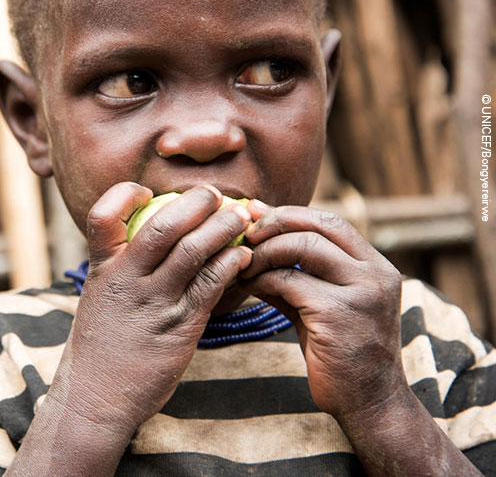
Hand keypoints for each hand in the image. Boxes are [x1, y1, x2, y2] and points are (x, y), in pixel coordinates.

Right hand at [48, 182, 252, 434]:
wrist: (96, 397)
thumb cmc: (102, 344)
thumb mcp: (100, 296)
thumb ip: (122, 266)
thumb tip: (157, 235)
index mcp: (101, 268)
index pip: (103, 214)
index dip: (126, 194)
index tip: (150, 193)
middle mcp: (126, 280)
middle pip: (163, 226)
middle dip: (195, 202)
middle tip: (216, 195)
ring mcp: (153, 303)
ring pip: (193, 251)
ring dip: (223, 228)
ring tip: (241, 217)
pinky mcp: (180, 327)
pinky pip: (210, 286)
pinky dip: (230, 264)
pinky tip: (242, 258)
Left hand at [239, 203, 404, 420]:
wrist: (368, 403)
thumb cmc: (339, 353)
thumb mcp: (320, 304)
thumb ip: (295, 273)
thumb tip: (250, 244)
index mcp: (376, 266)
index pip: (330, 221)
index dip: (290, 213)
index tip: (256, 213)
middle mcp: (375, 273)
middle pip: (317, 225)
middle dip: (274, 223)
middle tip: (244, 234)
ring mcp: (361, 292)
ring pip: (301, 247)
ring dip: (264, 252)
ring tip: (242, 264)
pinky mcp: (338, 313)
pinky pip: (289, 281)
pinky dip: (261, 279)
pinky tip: (247, 286)